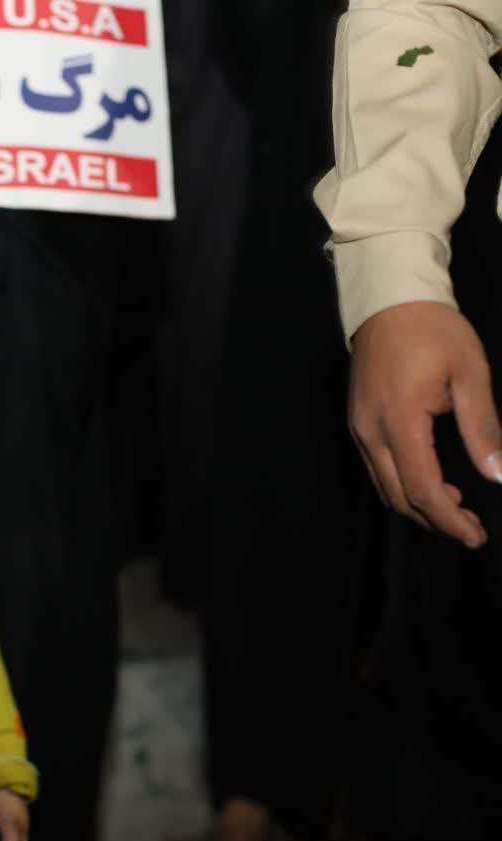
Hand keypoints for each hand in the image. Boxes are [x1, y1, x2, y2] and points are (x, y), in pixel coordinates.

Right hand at [349, 301, 501, 547]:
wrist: (389, 300)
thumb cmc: (435, 331)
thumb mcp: (470, 374)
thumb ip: (482, 427)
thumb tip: (499, 473)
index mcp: (400, 421)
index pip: (423, 489)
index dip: (450, 520)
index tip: (477, 536)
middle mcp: (370, 432)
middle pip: (398, 497)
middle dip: (435, 520)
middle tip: (472, 527)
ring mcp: (359, 428)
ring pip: (384, 487)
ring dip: (418, 506)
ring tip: (456, 508)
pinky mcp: (357, 422)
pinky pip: (377, 469)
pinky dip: (403, 485)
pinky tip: (431, 481)